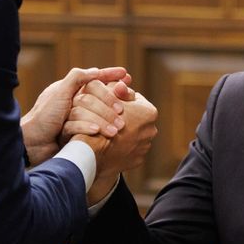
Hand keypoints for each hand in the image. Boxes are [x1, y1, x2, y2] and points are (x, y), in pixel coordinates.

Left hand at [21, 66, 129, 165]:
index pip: (94, 80)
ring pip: (96, 115)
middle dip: (112, 105)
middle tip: (123, 110)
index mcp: (70, 90)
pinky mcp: (75, 134)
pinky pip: (87, 129)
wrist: (30, 143)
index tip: (125, 74)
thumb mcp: (59, 92)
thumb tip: (96, 71)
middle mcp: (73, 103)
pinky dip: (90, 129)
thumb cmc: (42, 116)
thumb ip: (76, 78)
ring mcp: (75, 119)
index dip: (110, 76)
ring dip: (105, 121)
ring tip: (118, 128)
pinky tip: (97, 133)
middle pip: (99, 99)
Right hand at [72, 88, 157, 203]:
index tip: (113, 102)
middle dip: (126, 116)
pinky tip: (111, 144)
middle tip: (111, 116)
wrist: (92, 152)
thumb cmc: (99, 120)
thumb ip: (119, 89)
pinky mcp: (137, 161)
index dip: (123, 99)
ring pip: (134, 135)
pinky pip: (131, 151)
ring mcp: (145, 147)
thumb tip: (124, 82)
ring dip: (125, 133)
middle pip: (137, 118)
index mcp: (149, 112)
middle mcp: (151, 130)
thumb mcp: (108, 98)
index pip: (137, 99)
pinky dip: (123, 147)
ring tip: (109, 131)